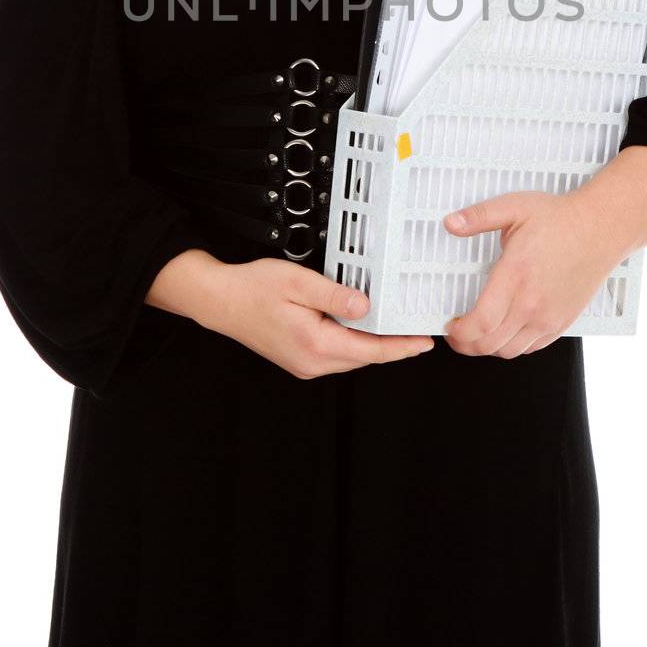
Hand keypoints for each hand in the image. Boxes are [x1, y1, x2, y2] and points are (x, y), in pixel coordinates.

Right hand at [198, 256, 435, 379]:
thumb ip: (334, 295)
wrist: (220, 301)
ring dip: (374, 345)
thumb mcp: (297, 281)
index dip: (402, 346)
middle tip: (418, 330)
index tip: (425, 342)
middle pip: (365, 357)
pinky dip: (354, 343)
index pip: (371, 350)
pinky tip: (362, 328)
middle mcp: (312, 362)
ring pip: (352, 357)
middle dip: (394, 345)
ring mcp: (305, 365)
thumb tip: (366, 306)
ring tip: (397, 327)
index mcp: (315, 344)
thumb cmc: (253, 288)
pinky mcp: (300, 360)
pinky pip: (337, 355)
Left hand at [441, 190, 621, 357]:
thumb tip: (450, 223)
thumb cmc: (560, 219)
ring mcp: (549, 317)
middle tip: (457, 333)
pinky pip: (532, 348)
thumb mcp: (514, 207)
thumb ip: (478, 216)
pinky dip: (513, 346)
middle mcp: (532, 303)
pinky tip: (505, 332)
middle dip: (466, 344)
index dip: (459, 333)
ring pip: (510, 351)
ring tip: (478, 334)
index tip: (450, 326)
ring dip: (488, 348)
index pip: (481, 323)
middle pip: (490, 344)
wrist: (601, 228)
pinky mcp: (562, 322)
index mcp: (515, 275)